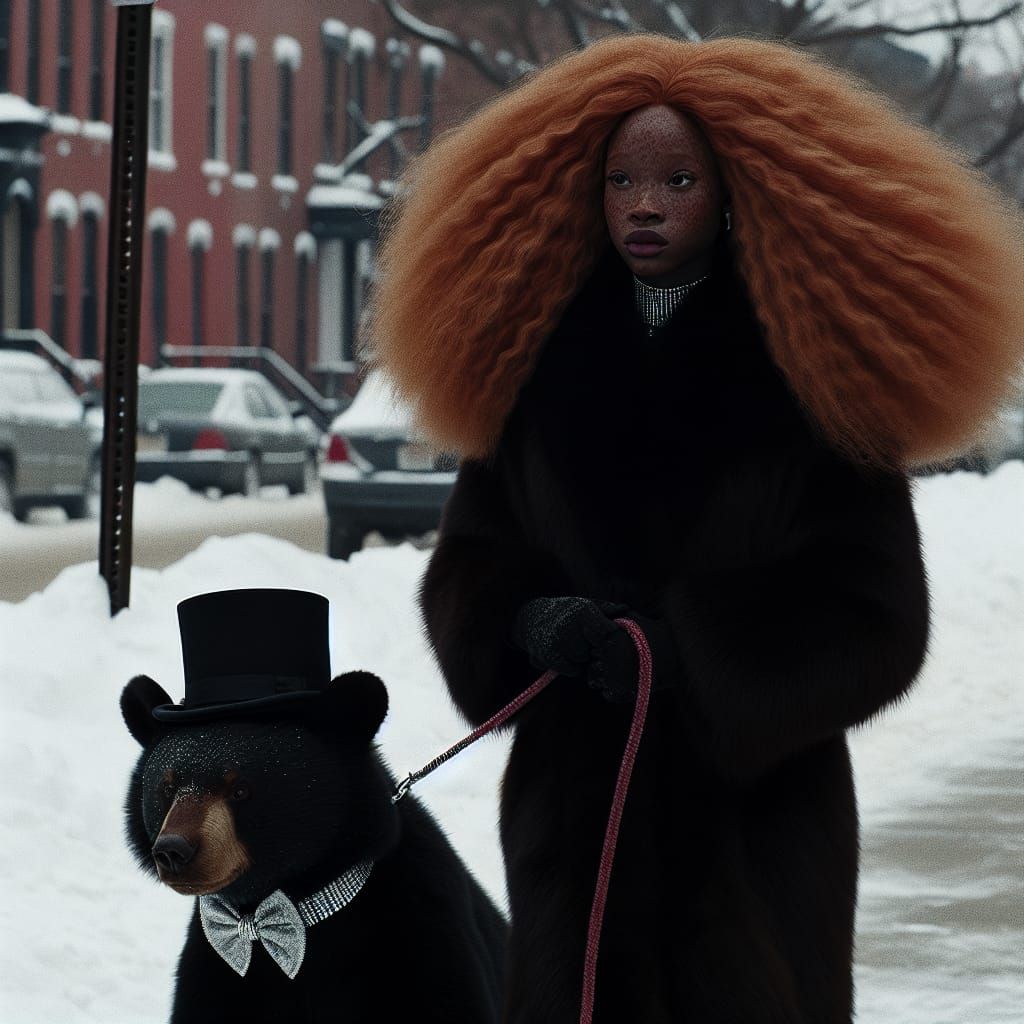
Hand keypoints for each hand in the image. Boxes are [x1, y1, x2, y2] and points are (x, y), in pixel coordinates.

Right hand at [512, 597, 664, 703]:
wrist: (531, 618)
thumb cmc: (566, 612)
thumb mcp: (585, 605)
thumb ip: (606, 609)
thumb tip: (626, 609)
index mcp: (583, 613)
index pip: (608, 634)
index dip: (609, 639)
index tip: (604, 637)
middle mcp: (570, 627)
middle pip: (597, 651)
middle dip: (593, 648)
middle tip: (584, 638)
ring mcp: (558, 644)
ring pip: (584, 662)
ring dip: (582, 657)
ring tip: (572, 644)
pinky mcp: (548, 657)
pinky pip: (572, 670)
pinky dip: (571, 665)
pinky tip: (563, 653)